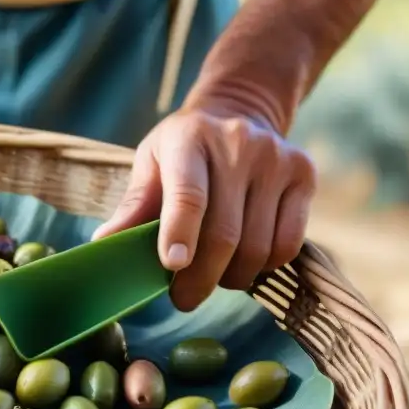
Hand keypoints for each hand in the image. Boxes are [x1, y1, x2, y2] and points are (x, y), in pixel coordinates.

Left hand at [93, 109, 316, 311]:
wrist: (240, 110)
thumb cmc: (184, 148)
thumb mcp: (151, 163)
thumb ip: (133, 205)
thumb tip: (103, 245)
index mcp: (189, 139)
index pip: (188, 193)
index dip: (178, 234)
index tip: (170, 266)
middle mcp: (238, 144)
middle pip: (223, 233)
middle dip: (200, 278)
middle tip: (183, 298)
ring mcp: (276, 160)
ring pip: (257, 246)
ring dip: (230, 277)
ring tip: (213, 277)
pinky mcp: (305, 176)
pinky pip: (287, 244)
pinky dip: (263, 267)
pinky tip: (243, 263)